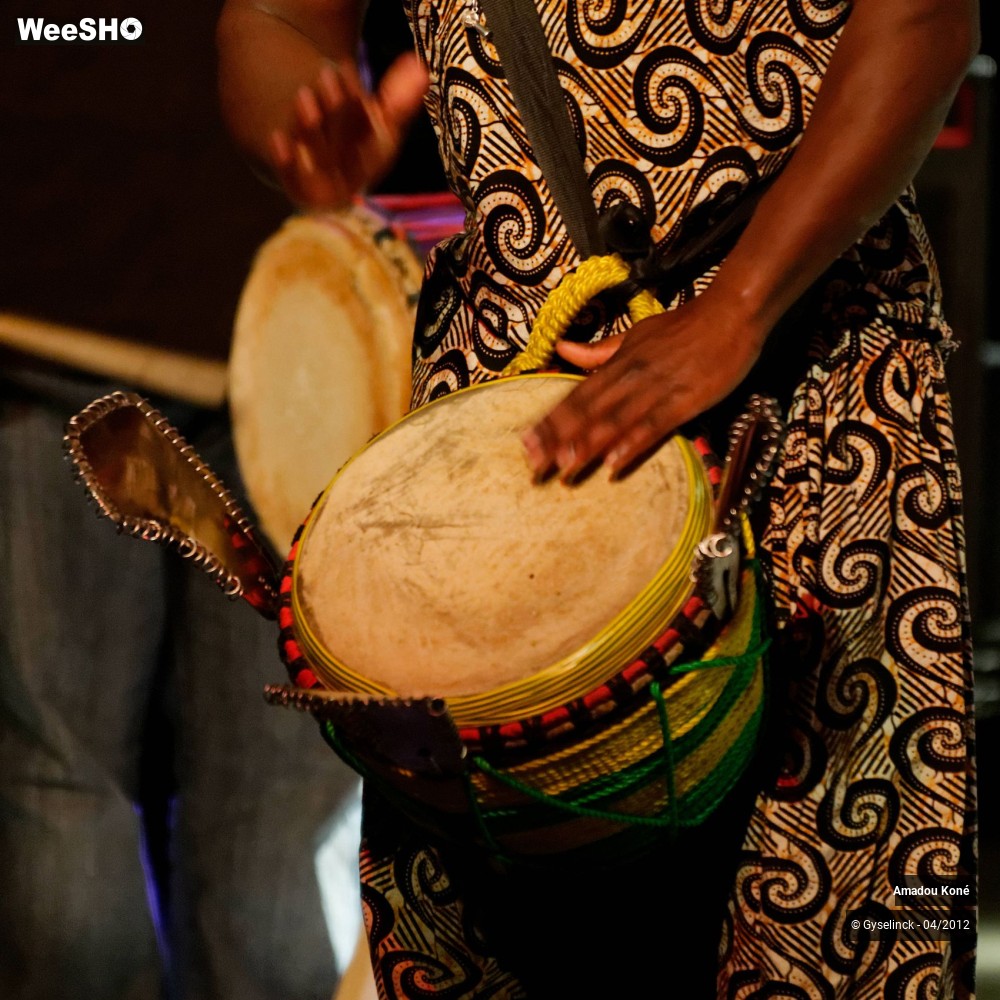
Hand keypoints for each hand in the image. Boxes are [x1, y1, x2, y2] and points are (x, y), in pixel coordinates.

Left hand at [269, 53, 428, 209]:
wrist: (323, 175)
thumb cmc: (356, 142)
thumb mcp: (379, 120)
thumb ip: (399, 98)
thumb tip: (420, 67)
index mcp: (374, 160)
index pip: (373, 138)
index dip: (361, 107)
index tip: (349, 71)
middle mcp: (351, 177)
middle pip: (347, 145)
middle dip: (338, 111)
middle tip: (328, 77)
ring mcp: (325, 184)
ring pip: (320, 155)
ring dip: (311, 127)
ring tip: (304, 96)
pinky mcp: (298, 187)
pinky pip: (291, 176)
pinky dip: (285, 159)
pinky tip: (276, 139)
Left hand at [520, 294, 765, 479]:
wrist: (731, 312)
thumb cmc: (684, 325)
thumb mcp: (636, 334)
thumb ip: (599, 351)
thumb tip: (561, 348)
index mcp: (617, 364)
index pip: (575, 397)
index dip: (550, 422)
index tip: (525, 444)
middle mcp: (629, 377)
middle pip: (587, 413)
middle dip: (558, 441)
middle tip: (533, 468)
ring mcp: (656, 390)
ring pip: (614, 422)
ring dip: (588, 447)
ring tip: (564, 471)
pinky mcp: (684, 401)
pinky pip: (653, 426)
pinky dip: (632, 446)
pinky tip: (615, 466)